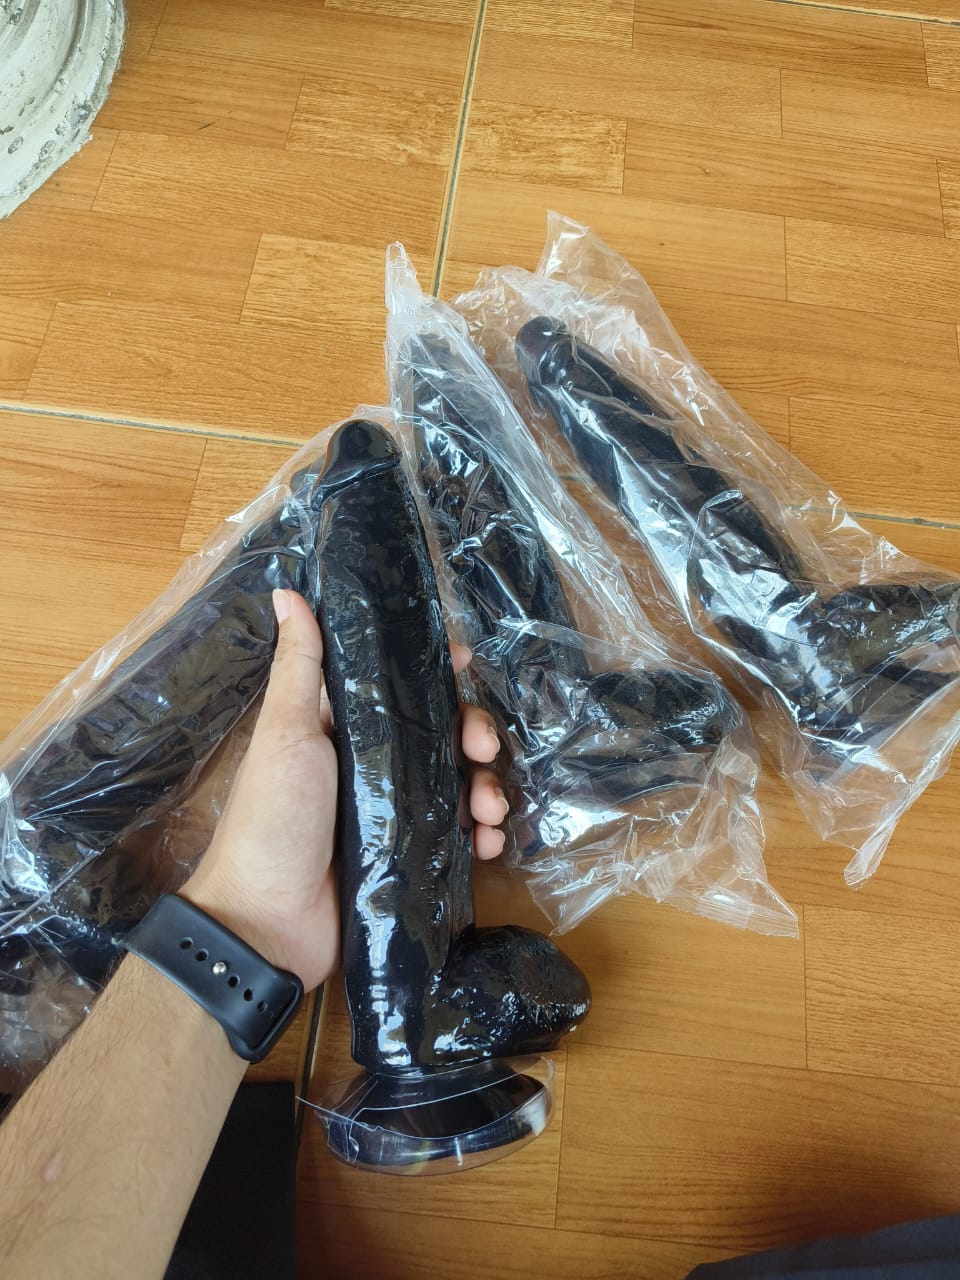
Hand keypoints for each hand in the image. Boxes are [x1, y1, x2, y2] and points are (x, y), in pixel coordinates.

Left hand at [183, 589, 508, 991]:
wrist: (266, 923)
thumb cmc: (272, 818)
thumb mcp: (286, 733)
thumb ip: (300, 666)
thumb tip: (288, 591)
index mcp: (342, 731)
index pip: (399, 689)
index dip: (436, 674)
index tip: (465, 663)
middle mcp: (372, 770)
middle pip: (440, 736)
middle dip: (473, 734)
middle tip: (482, 748)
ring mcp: (393, 818)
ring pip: (457, 786)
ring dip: (487, 788)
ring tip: (491, 809)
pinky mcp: (409, 862)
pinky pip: (457, 839)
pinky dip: (481, 837)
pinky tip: (489, 844)